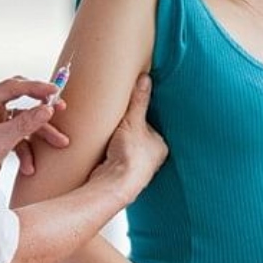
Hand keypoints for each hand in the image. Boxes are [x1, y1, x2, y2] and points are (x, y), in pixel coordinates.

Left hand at [0, 76, 69, 179]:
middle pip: (21, 100)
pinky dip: (28, 151)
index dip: (35, 87)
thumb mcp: (0, 142)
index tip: (54, 90)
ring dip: (41, 134)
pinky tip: (29, 167)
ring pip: (25, 121)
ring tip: (60, 142)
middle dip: (41, 110)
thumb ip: (25, 124)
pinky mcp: (0, 135)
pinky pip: (21, 137)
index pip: (11, 87)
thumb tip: (48, 109)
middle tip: (60, 109)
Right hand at [89, 74, 167, 202]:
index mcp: (160, 147)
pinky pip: (115, 158)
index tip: (128, 110)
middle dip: (127, 131)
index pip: (150, 126)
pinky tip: (102, 149)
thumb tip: (146, 78)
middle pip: (138, 138)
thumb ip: (139, 100)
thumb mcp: (134, 121)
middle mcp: (151, 160)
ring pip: (126, 149)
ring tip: (108, 134)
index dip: (138, 117)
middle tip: (116, 121)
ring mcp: (136, 169)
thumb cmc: (130, 155)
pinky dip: (109, 153)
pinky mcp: (120, 175)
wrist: (115, 183)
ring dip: (117, 143)